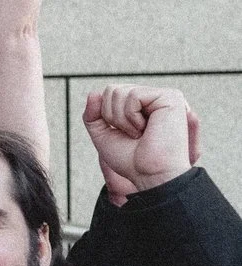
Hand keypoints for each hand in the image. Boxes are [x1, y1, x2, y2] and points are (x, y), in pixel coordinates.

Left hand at [84, 84, 198, 200]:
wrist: (151, 175)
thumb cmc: (132, 160)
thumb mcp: (104, 136)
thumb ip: (94, 116)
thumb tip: (93, 93)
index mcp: (142, 105)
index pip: (109, 94)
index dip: (105, 116)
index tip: (123, 134)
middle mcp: (154, 98)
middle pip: (112, 90)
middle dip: (111, 116)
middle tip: (132, 134)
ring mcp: (164, 96)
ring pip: (119, 91)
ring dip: (121, 119)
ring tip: (139, 132)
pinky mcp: (171, 97)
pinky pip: (133, 95)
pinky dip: (131, 116)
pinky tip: (146, 129)